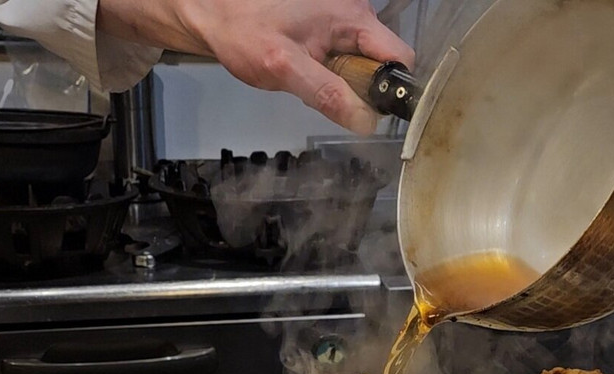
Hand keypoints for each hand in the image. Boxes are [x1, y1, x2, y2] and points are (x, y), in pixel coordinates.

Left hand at [97, 0, 414, 134]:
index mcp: (354, 17)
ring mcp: (343, 20)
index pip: (400, 58)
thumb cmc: (244, 33)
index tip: (371, 109)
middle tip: (330, 94)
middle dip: (365, 87)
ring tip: (313, 81)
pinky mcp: (330, 28)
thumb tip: (365, 121)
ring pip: (365, 63)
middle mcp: (355, 13)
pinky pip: (347, 59)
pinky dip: (334, 73)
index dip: (392, 88)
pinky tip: (309, 73)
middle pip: (384, 63)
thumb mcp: (285, 68)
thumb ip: (327, 94)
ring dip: (347, 82)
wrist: (214, 12)